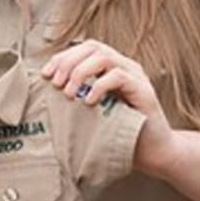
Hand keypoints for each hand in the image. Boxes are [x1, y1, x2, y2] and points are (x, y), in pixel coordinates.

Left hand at [41, 39, 177, 175]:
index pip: (84, 49)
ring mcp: (135, 76)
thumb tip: (49, 91)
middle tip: (55, 84)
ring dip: (81, 73)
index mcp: (111, 68)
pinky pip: (119, 77)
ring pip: (104, 57)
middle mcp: (124, 66)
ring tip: (69, 93)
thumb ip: (79, 96)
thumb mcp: (94, 111)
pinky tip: (88, 102)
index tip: (45, 75)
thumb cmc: (121, 133)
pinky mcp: (143, 91)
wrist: (154, 153)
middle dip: (68, 62)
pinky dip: (99, 86)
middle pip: (92, 47)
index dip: (62, 58)